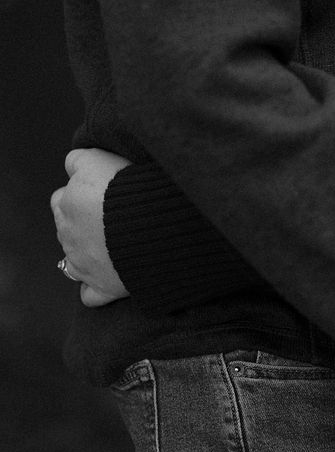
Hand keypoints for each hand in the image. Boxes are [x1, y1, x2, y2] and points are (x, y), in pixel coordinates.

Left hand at [50, 148, 130, 305]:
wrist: (155, 221)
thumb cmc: (133, 185)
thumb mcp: (100, 157)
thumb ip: (80, 159)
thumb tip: (73, 163)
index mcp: (68, 202)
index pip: (62, 195)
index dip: (83, 192)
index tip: (103, 190)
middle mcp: (69, 234)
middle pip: (66, 225)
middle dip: (82, 221)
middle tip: (111, 213)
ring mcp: (83, 263)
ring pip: (73, 258)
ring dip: (88, 250)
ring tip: (116, 240)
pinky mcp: (101, 286)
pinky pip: (89, 294)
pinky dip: (95, 288)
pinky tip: (108, 278)